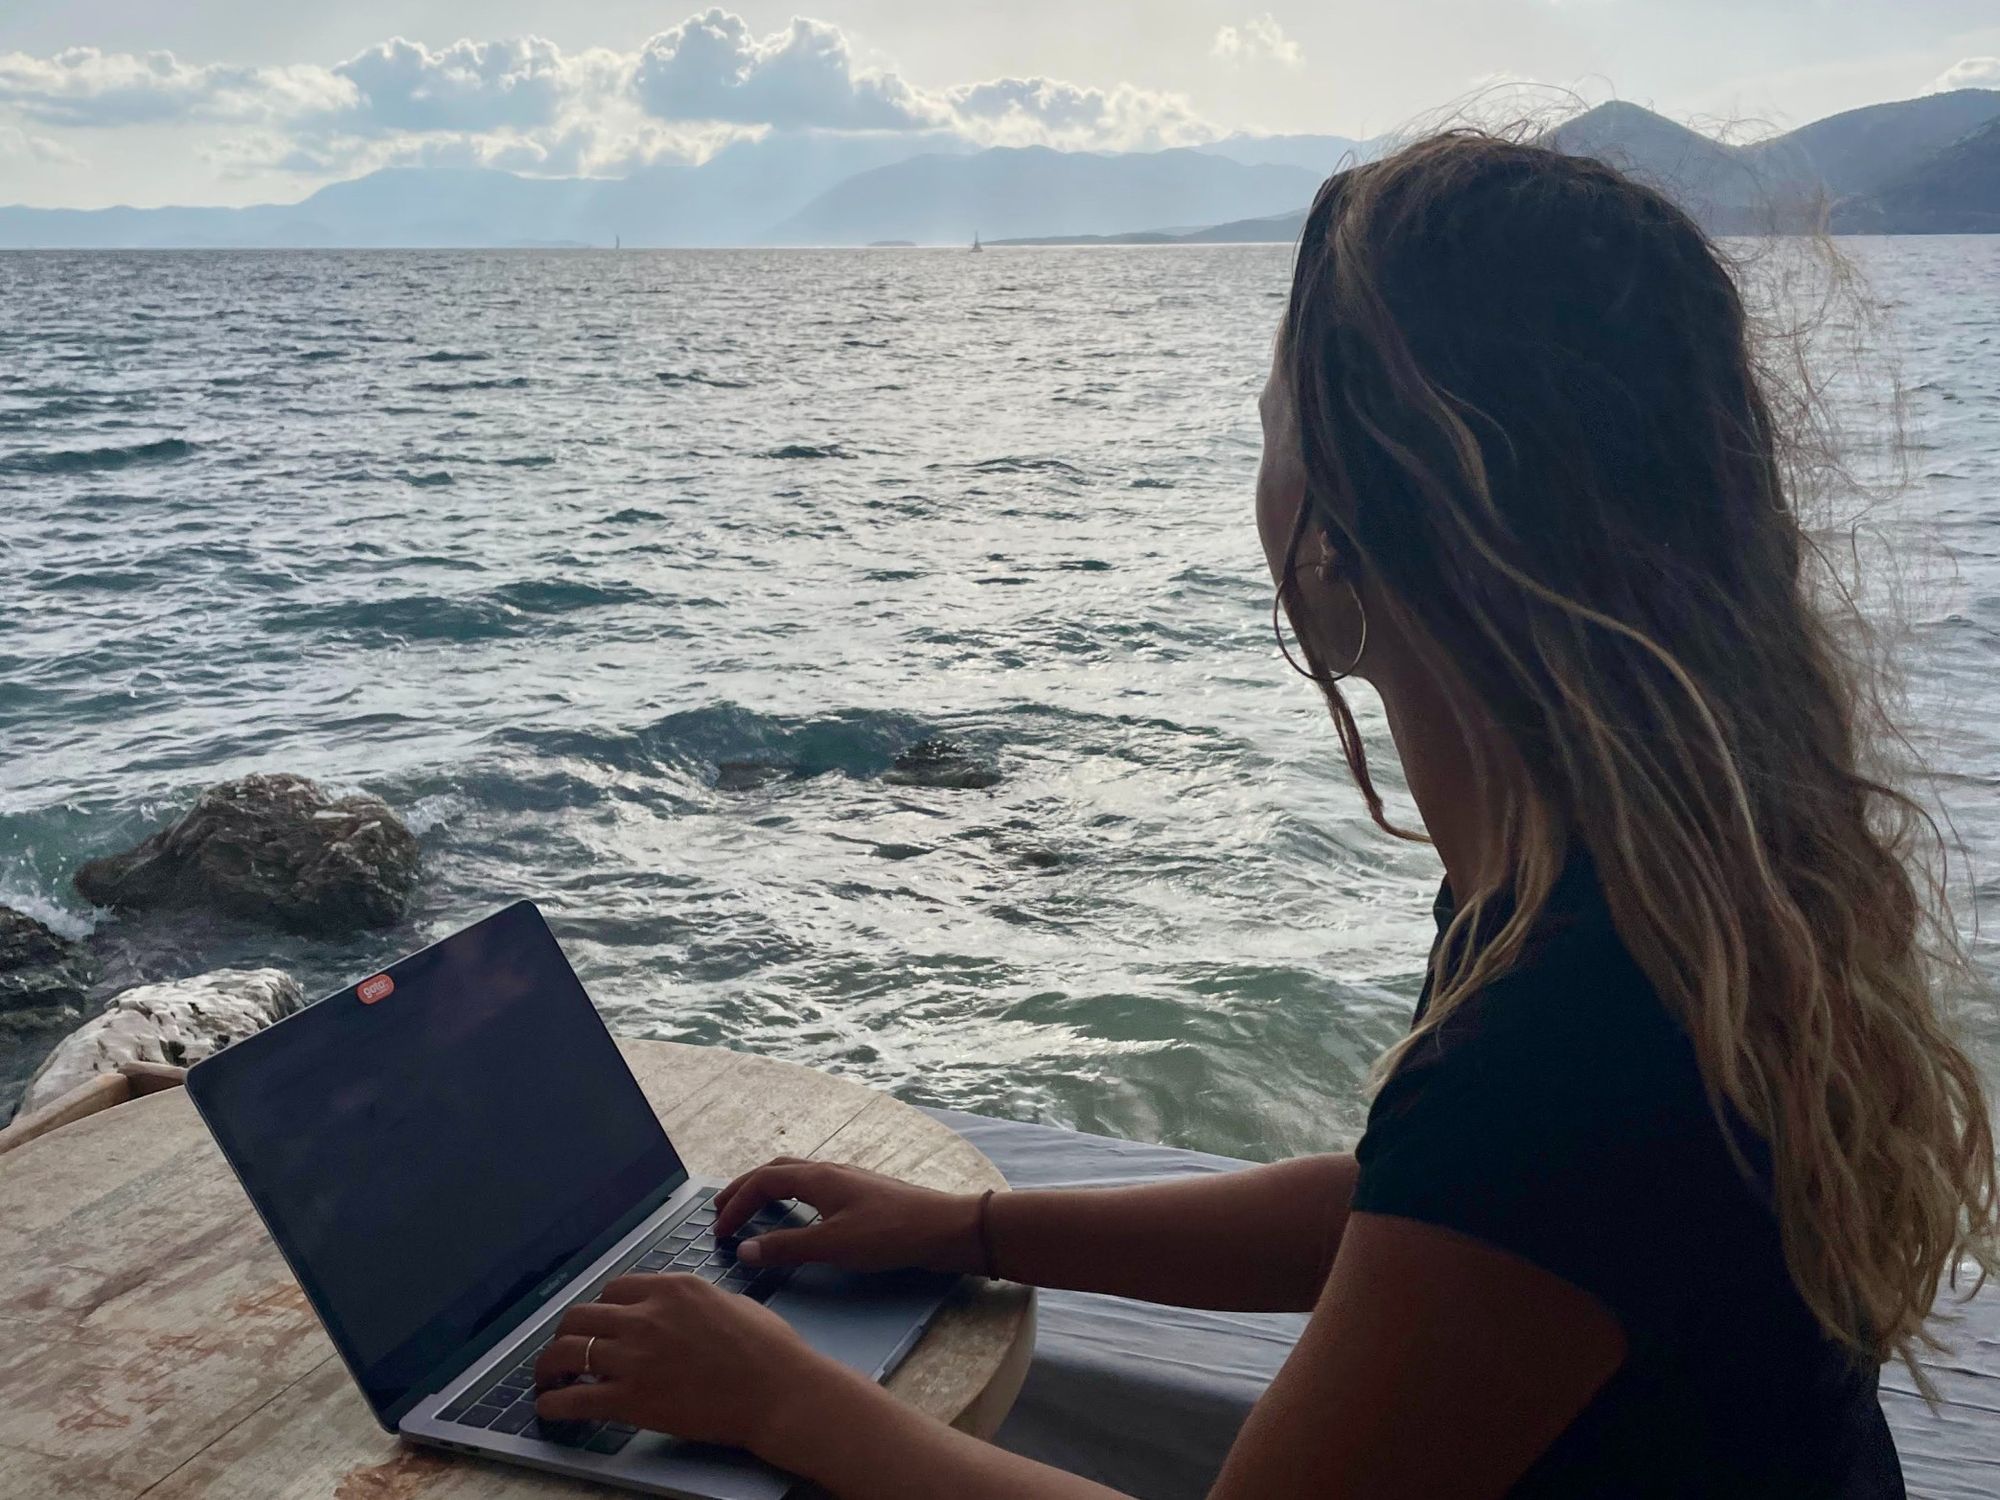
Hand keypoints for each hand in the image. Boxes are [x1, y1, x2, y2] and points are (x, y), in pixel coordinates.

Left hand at [533, 1273, 844, 1451]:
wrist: (779, 1391)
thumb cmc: (769, 1349)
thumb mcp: (730, 1302)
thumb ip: (694, 1302)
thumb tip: (679, 1311)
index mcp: (672, 1288)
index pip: (614, 1289)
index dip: (602, 1310)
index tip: (601, 1326)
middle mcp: (646, 1316)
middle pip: (581, 1315)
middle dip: (568, 1334)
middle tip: (567, 1352)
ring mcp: (635, 1357)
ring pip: (567, 1351)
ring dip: (549, 1365)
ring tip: (549, 1379)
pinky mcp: (631, 1399)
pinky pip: (574, 1398)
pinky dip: (553, 1402)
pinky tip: (549, 1407)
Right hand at [713, 1156, 984, 1274]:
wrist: (945, 1227)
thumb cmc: (891, 1234)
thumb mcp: (833, 1245)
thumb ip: (788, 1247)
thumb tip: (744, 1249)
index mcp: (818, 1177)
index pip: (762, 1181)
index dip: (736, 1203)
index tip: (718, 1230)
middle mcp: (830, 1171)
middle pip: (776, 1170)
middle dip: (746, 1188)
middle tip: (722, 1210)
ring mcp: (848, 1180)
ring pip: (796, 1175)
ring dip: (769, 1189)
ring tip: (753, 1209)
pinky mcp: (862, 1194)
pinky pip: (813, 1186)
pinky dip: (792, 1196)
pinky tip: (800, 1214)